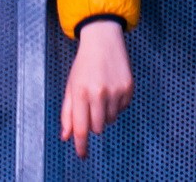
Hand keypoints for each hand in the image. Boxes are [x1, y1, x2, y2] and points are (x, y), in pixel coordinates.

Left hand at [59, 18, 132, 158]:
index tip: (82, 155)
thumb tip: (66, 136)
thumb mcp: (71, 86)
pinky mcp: (128, 88)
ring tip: (101, 94)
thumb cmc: (84, 64)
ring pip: (110, 120)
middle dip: (93, 123)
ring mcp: (116, 91)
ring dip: (104, 113)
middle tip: (90, 107)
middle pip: (97, 127)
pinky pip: (122, 109)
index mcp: (81, 93)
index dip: (81, 145)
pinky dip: (116, 105)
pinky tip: (111, 89)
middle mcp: (99, 93)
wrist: (103, 39)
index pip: (81, 128)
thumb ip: (67, 113)